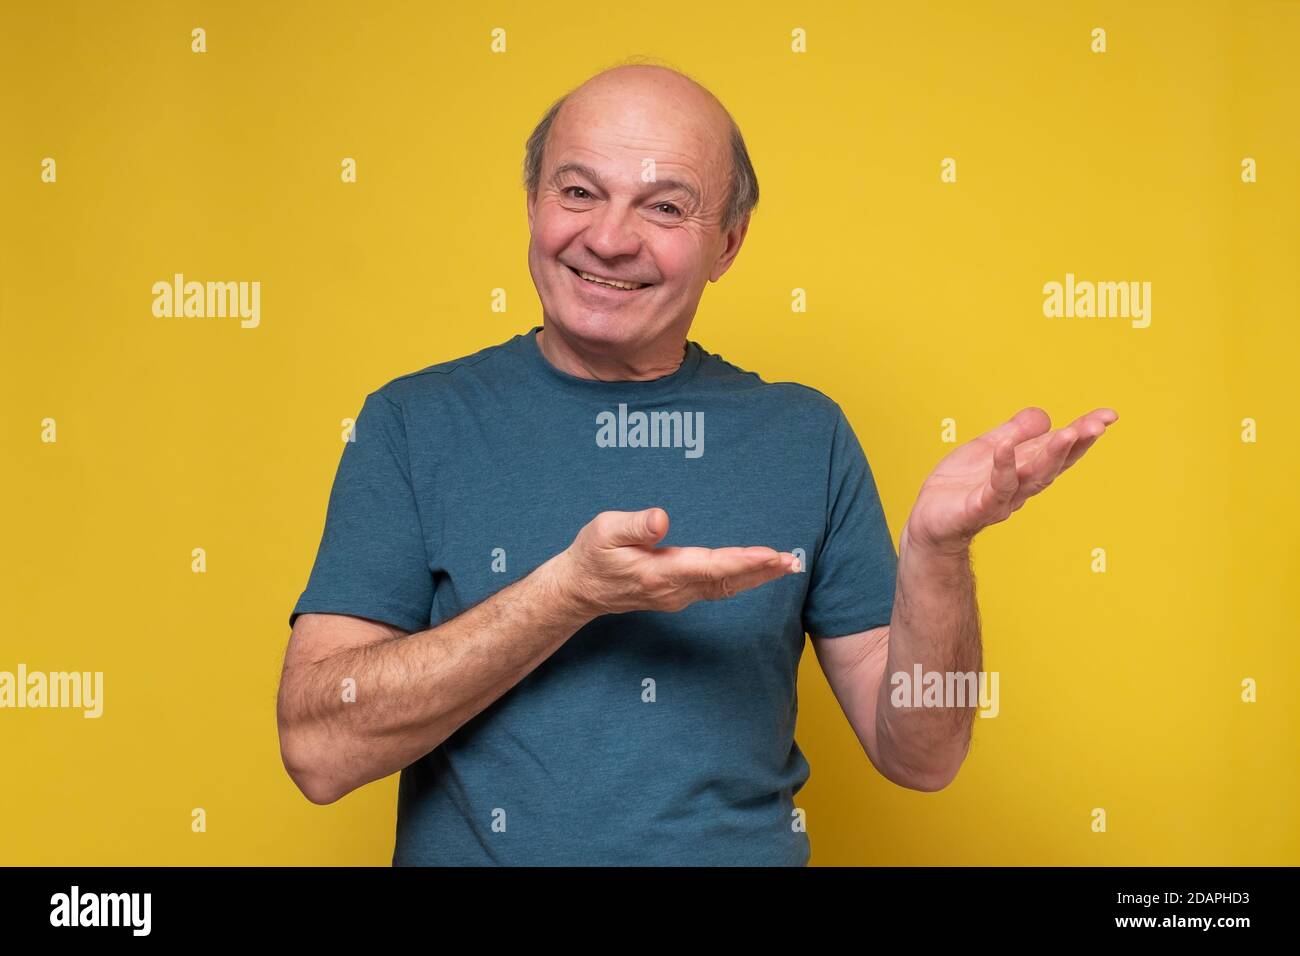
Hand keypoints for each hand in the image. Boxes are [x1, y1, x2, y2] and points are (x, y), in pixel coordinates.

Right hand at [556, 508, 799, 616]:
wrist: (580, 589)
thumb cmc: (592, 555)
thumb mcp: (603, 532)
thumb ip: (634, 525)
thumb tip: (662, 519)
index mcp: (659, 573)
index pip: (709, 568)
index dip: (741, 561)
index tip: (768, 555)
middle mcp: (674, 590)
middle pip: (726, 581)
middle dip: (761, 571)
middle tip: (792, 561)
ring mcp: (679, 596)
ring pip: (726, 587)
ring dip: (757, 576)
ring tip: (787, 565)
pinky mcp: (680, 594)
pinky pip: (719, 588)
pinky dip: (744, 579)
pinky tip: (760, 571)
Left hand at [904, 406, 1118, 555]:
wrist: (929, 521)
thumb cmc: (961, 487)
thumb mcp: (988, 448)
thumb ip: (1015, 433)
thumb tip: (1044, 415)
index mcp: (1025, 469)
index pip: (1058, 449)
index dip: (1083, 432)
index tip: (1108, 416)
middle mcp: (1020, 486)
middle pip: (1053, 463)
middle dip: (1077, 444)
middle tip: (1098, 425)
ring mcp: (1001, 498)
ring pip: (1031, 476)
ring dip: (1051, 455)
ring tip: (1068, 433)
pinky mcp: (977, 508)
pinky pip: (993, 488)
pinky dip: (1002, 468)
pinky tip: (1005, 447)